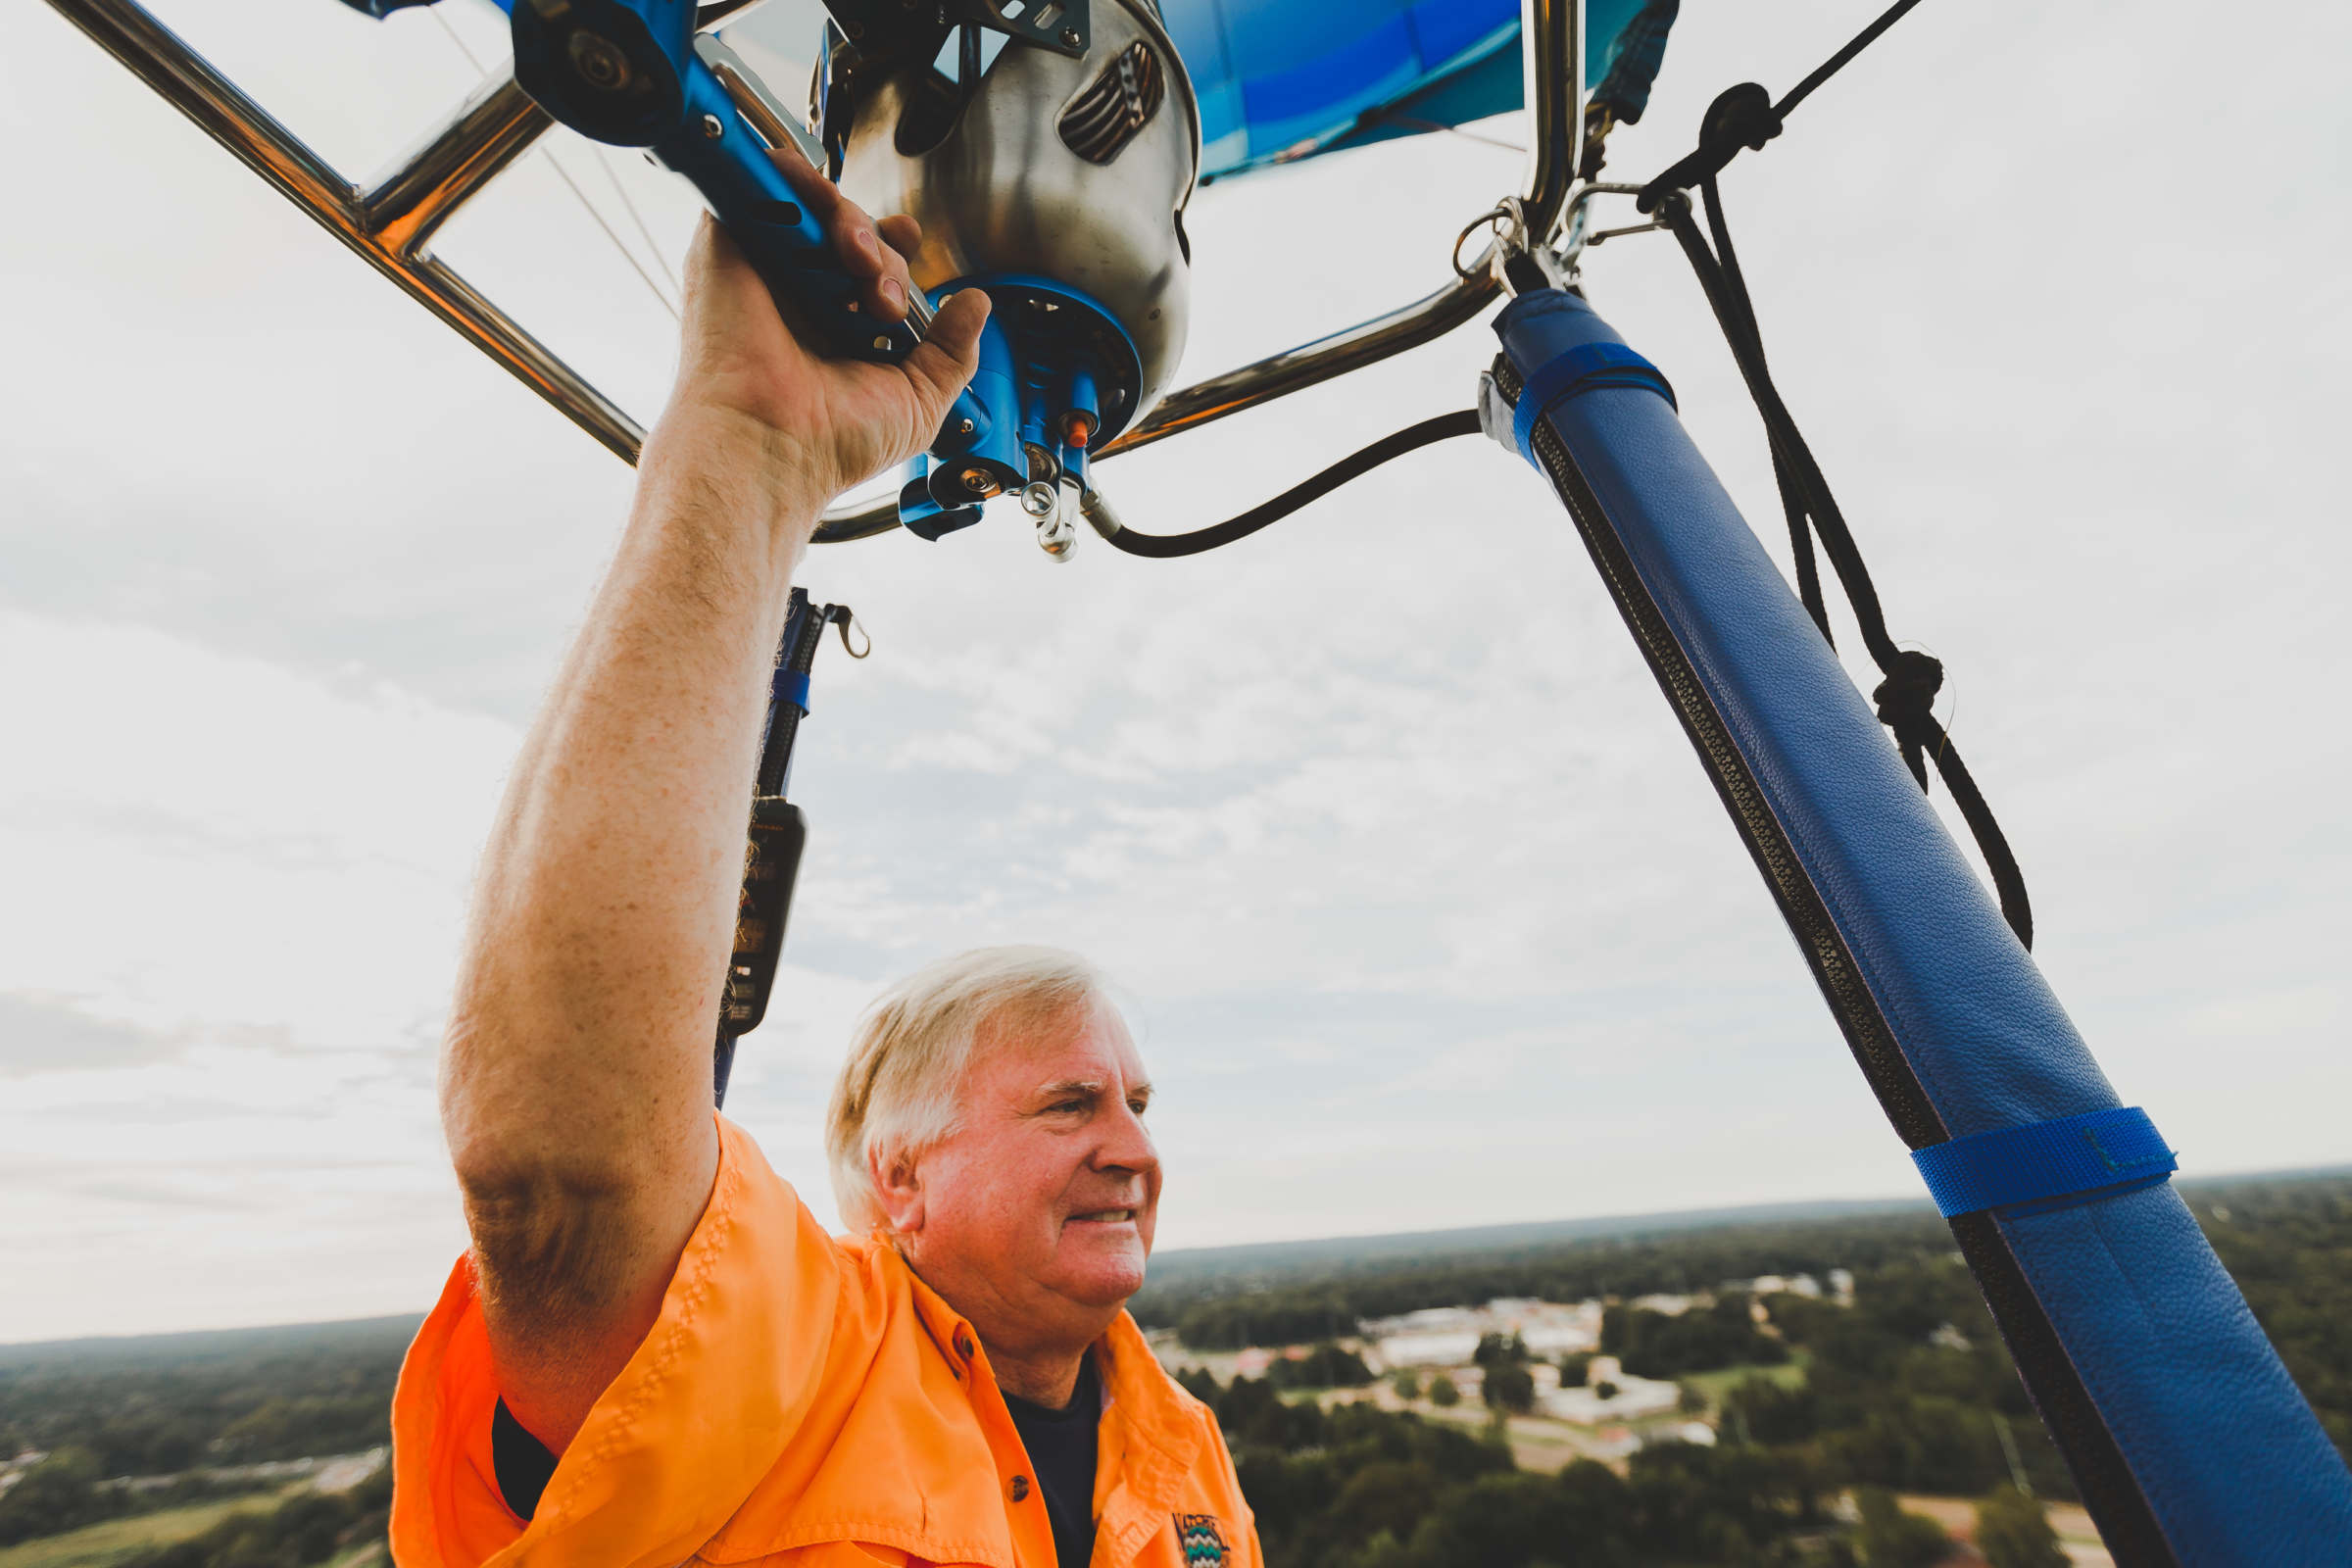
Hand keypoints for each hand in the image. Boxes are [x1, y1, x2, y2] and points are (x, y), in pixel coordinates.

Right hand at [661, 146, 990, 510]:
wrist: (773, 446)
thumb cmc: (833, 443)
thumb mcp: (920, 400)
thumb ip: (953, 351)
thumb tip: (977, 304)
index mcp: (838, 326)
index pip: (870, 259)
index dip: (895, 246)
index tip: (909, 249)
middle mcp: (800, 296)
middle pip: (852, 230)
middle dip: (883, 250)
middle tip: (883, 297)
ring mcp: (763, 270)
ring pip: (815, 204)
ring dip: (850, 222)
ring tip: (859, 265)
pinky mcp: (725, 248)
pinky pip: (758, 183)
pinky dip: (793, 182)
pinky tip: (819, 226)